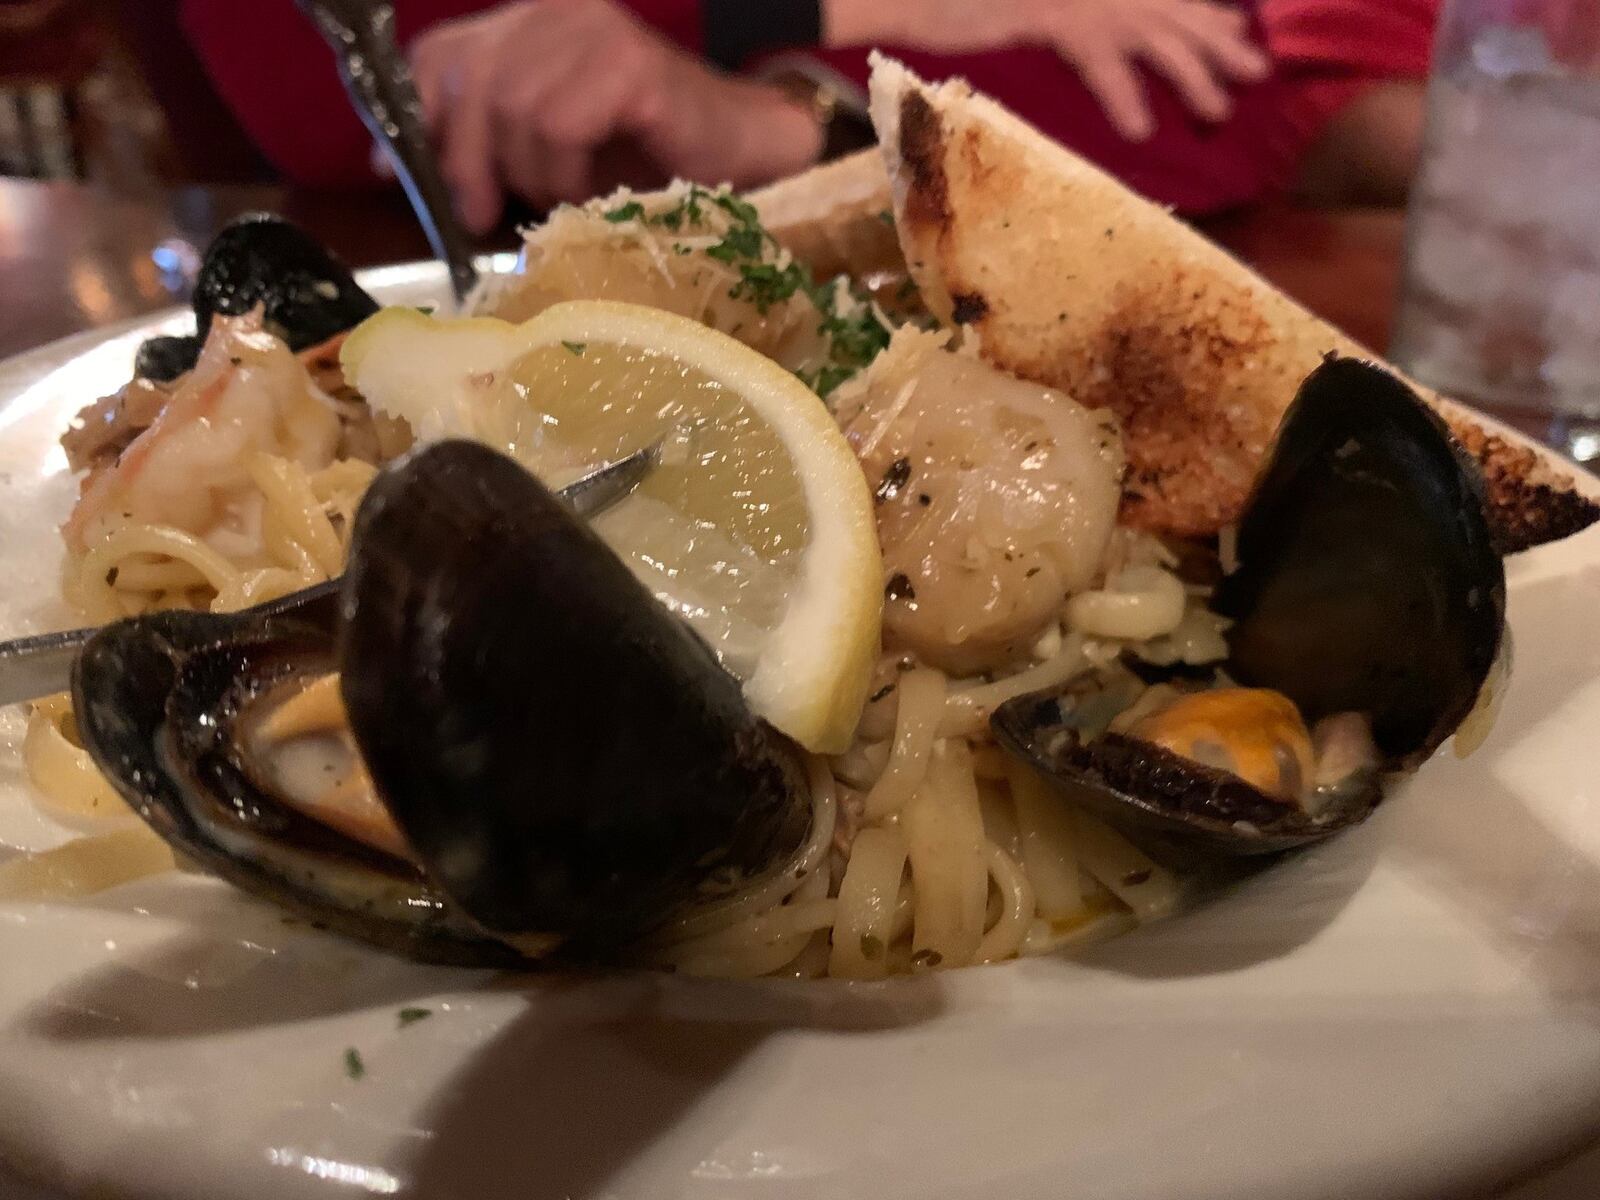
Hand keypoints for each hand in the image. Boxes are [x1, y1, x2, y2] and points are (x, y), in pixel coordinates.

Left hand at [403, 0, 823, 232]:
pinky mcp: (626, 63)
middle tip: (485, 214)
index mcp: (528, 25)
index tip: (406, 176)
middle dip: (467, 162)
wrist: (741, 159)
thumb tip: (390, 167)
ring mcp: (591, 30)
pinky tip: (596, 184)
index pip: (440, 56)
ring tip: (566, 193)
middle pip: (471, 84)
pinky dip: (568, 169)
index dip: (416, 116)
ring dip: (532, 172)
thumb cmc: (644, 163)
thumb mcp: (543, 150)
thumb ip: (478, 141)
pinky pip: (559, 123)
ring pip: (513, 109)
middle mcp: (553, 12)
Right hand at [828, 0, 1270, 141]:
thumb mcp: (1029, 12)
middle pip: (1173, 10)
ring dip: (1190, 73)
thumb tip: (1096, 40)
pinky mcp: (1051, 15)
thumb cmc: (960, 6)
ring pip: (1153, 33)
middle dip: (1218, 43)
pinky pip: (1100, 59)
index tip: (1241, 36)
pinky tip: (1139, 130)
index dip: (1205, 14)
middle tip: (1256, 75)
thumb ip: (1069, 19)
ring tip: (1216, 112)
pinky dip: (1122, 95)